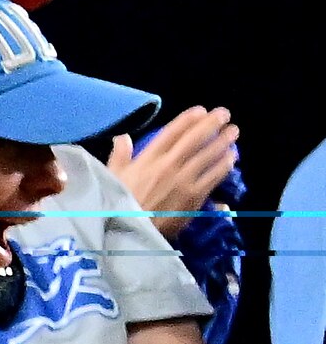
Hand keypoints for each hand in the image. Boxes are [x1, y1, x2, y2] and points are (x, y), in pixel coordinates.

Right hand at [108, 105, 239, 220]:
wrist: (129, 233)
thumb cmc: (116, 206)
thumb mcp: (111, 178)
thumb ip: (119, 156)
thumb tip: (122, 137)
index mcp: (147, 160)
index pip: (171, 133)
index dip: (187, 120)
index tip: (200, 111)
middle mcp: (168, 166)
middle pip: (194, 139)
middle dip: (211, 124)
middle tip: (223, 114)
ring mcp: (183, 181)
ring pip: (208, 155)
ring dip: (223, 141)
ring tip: (233, 132)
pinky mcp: (194, 197)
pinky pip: (214, 176)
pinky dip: (224, 165)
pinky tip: (231, 158)